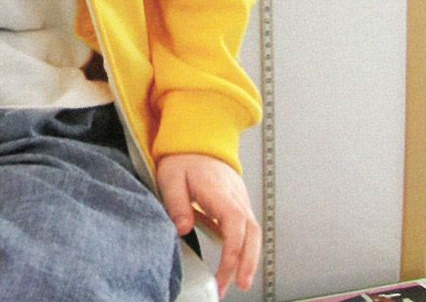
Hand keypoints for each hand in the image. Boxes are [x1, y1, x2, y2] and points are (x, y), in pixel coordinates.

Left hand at [156, 153, 260, 297]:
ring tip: (237, 282)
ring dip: (249, 259)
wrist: (197, 138)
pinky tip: (235, 263)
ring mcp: (240, 199)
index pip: (234, 224)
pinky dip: (246, 248)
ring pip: (254, 232)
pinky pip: (248, 228)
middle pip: (252, 233)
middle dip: (248, 263)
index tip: (224, 274)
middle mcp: (236, 196)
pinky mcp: (238, 202)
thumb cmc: (184, 158)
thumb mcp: (171, 177)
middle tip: (238, 287)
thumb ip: (177, 202)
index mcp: (219, 190)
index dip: (233, 252)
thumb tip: (183, 229)